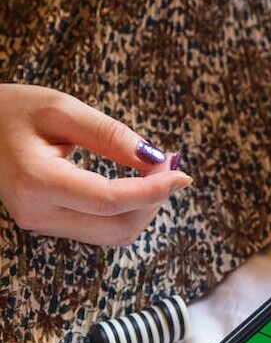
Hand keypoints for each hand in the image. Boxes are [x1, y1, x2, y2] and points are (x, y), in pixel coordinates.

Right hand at [0, 84, 190, 245]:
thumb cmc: (12, 111)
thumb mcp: (60, 108)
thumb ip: (109, 134)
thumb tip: (154, 157)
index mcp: (35, 182)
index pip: (109, 201)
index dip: (153, 190)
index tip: (182, 173)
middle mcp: (37, 213)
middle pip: (118, 225)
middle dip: (153, 199)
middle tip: (166, 163)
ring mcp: (41, 224)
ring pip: (114, 234)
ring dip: (144, 208)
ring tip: (153, 171)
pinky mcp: (50, 225)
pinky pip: (103, 230)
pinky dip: (129, 211)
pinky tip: (136, 185)